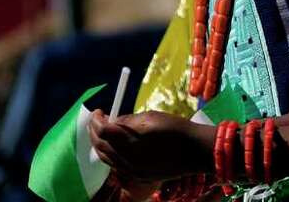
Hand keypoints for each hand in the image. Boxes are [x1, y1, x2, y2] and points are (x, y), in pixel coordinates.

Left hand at [85, 112, 209, 182]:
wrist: (194, 151)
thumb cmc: (176, 129)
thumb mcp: (152, 117)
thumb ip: (129, 120)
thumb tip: (113, 121)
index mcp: (131, 142)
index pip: (103, 130)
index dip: (96, 120)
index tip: (98, 111)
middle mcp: (127, 160)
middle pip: (100, 146)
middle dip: (94, 132)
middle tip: (96, 121)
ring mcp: (131, 171)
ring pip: (105, 159)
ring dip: (99, 145)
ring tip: (102, 133)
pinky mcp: (136, 176)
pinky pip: (115, 166)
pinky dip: (109, 155)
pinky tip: (114, 147)